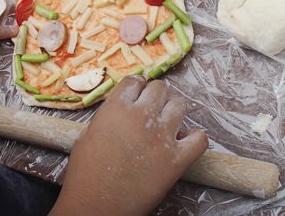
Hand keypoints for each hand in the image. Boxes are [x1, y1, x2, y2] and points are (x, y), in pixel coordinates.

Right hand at [50, 75, 207, 215]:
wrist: (95, 207)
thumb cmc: (85, 175)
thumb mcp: (86, 136)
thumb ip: (107, 117)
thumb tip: (121, 112)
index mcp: (116, 108)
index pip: (135, 81)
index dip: (136, 88)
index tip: (137, 95)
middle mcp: (141, 117)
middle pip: (160, 88)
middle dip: (155, 98)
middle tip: (150, 111)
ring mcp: (161, 138)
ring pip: (180, 106)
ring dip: (172, 113)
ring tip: (165, 125)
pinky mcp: (176, 160)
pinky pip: (199, 139)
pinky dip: (195, 139)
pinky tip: (184, 143)